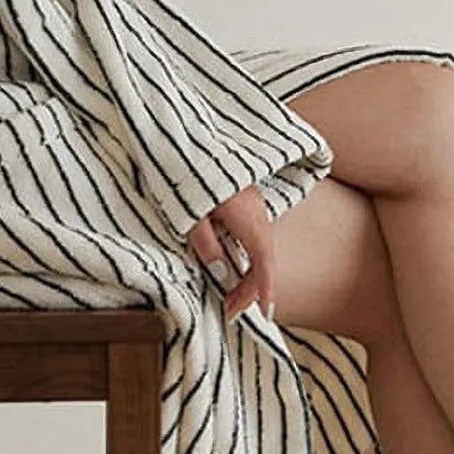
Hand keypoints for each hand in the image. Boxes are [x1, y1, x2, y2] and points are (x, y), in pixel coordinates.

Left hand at [186, 184, 276, 325]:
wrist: (190, 139)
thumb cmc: (188, 173)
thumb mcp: (191, 214)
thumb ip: (207, 245)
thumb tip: (223, 274)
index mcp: (247, 218)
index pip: (263, 263)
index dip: (265, 291)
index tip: (264, 315)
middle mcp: (258, 213)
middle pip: (264, 259)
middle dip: (250, 289)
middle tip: (228, 309)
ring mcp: (255, 205)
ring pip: (260, 248)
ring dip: (249, 273)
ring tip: (229, 293)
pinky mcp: (247, 199)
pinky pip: (254, 236)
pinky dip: (247, 256)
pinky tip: (232, 264)